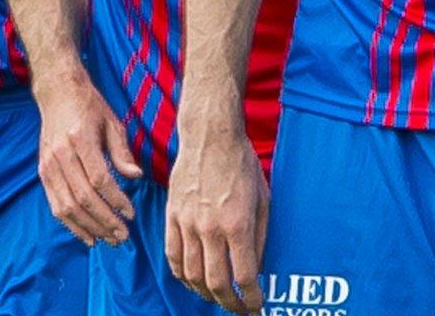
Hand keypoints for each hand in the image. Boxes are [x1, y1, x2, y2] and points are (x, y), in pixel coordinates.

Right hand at [35, 68, 140, 245]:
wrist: (57, 93)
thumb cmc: (89, 107)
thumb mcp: (112, 122)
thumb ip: (122, 151)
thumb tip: (136, 177)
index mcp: (80, 138)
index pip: (99, 179)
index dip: (116, 200)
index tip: (131, 213)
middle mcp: (61, 153)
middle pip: (83, 197)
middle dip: (105, 220)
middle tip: (123, 236)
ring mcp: (48, 164)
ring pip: (67, 206)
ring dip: (89, 227)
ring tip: (108, 239)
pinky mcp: (43, 171)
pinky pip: (55, 204)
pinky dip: (71, 224)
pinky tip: (87, 235)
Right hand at [165, 120, 267, 313]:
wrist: (209, 137)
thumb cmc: (241, 165)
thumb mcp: (262, 201)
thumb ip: (258, 238)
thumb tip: (255, 269)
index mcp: (237, 225)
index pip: (243, 277)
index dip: (251, 299)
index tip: (256, 306)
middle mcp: (210, 228)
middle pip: (216, 282)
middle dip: (229, 303)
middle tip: (238, 309)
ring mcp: (186, 222)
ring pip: (191, 274)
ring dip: (205, 293)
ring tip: (216, 298)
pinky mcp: (171, 215)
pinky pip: (172, 254)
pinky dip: (181, 274)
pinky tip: (191, 281)